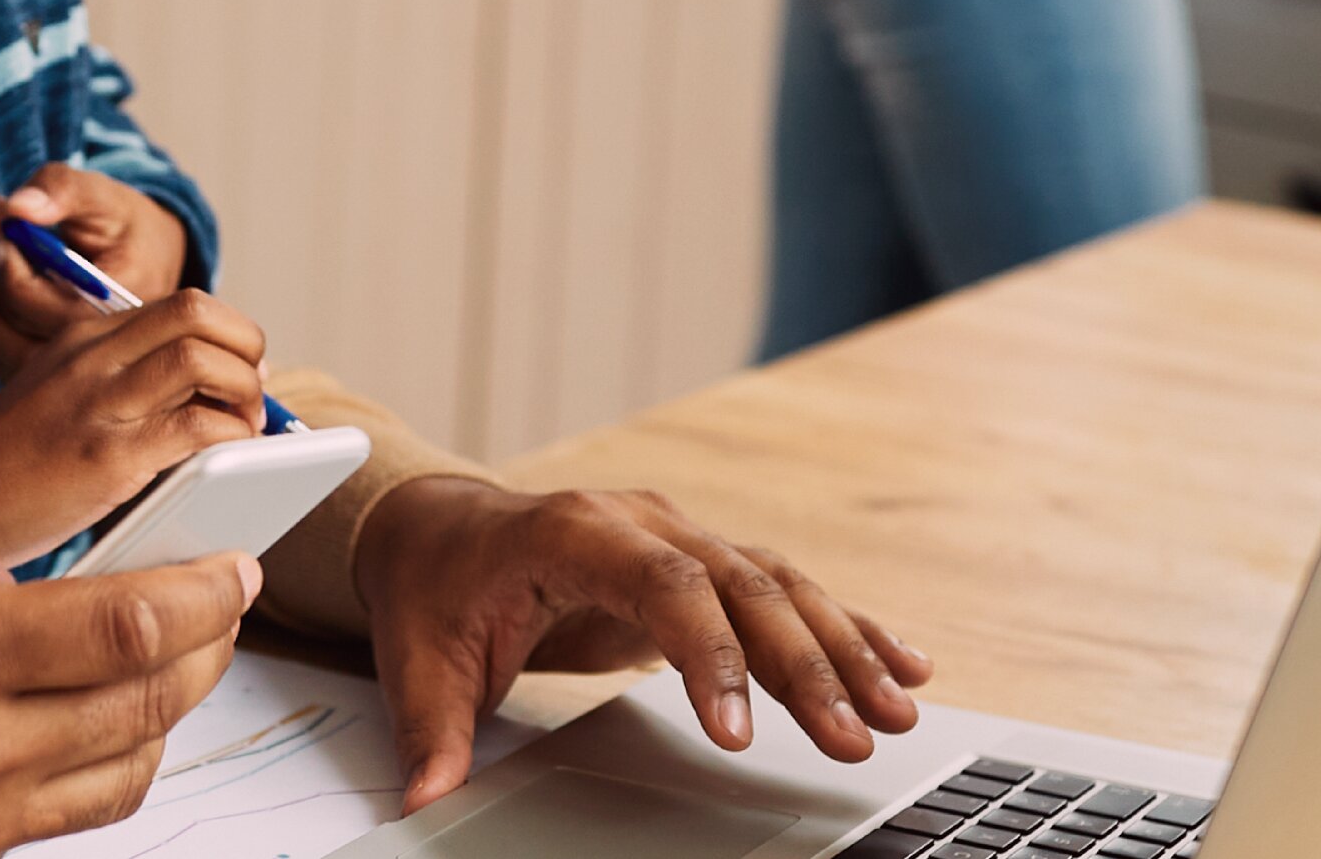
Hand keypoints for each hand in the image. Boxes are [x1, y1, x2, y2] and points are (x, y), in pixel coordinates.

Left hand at [0, 167, 196, 365]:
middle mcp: (96, 354)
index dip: (2, 252)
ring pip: (2, 343)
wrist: (156, 260)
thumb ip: (64, 192)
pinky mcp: (58, 376)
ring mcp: (76, 373)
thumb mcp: (106, 197)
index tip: (0, 211)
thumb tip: (17, 208)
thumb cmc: (129, 227)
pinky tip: (6, 275)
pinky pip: (6, 354)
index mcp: (113, 309)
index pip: (30, 297)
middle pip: (9, 324)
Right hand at [0, 291, 272, 566]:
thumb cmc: (13, 465)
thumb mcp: (57, 394)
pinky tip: (228, 456)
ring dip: (243, 392)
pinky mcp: (108, 457)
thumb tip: (199, 392)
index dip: (229, 333)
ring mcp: (99, 404)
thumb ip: (115, 380)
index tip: (242, 369)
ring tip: (246, 428)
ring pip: (202, 358)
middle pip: (198, 313)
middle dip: (246, 347)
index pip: (180, 305)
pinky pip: (195, 427)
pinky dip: (230, 437)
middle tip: (253, 392)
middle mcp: (91, 358)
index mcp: (82, 336)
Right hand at [0, 485, 255, 858]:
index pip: (124, 628)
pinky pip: (59, 819)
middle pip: (145, 709)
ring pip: (118, 777)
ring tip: (173, 662)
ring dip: (167, 718)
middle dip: (206, 651)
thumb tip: (10, 544)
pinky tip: (93, 725)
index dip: (200, 595)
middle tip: (224, 605)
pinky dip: (103, 769)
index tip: (233, 566)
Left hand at [350, 479, 932, 808]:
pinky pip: (786, 592)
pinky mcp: (703, 565)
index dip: (712, 656)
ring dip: (844, 649)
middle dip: (808, 666)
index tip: (738, 735)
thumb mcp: (417, 657)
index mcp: (574, 530)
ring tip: (898, 712)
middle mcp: (644, 522)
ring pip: (781, 588)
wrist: (442, 527)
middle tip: (854, 739)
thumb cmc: (437, 584)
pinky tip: (903, 666)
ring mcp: (681, 537)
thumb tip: (428, 797)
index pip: (666, 586)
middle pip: (746, 588)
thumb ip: (434, 728)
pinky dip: (846, 628)